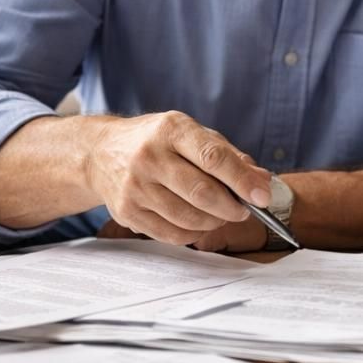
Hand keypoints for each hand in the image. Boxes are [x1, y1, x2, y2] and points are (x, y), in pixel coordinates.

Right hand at [81, 111, 271, 246]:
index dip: (242, 180)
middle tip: (245, 211)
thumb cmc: (157, 141)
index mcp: (171, 129)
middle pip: (201, 193)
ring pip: (188, 218)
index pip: (213, 157)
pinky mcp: (126, 211)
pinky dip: (194, 233)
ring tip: (222, 216)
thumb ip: (228, 155)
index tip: (262, 196)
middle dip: (232, 208)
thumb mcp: (191, 133)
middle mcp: (149, 156)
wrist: (100, 152)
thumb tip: (262, 181)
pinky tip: (200, 223)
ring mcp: (134, 186)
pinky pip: (170, 233)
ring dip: (215, 222)